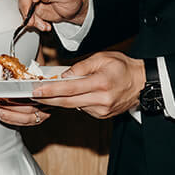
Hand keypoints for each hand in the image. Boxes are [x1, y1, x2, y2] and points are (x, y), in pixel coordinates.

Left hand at [0, 51, 144, 122]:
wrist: (142, 83)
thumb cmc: (122, 67)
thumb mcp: (102, 58)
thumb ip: (81, 67)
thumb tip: (63, 75)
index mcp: (100, 83)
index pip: (69, 89)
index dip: (51, 91)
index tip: (36, 91)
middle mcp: (101, 100)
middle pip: (67, 102)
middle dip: (48, 99)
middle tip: (32, 96)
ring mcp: (102, 110)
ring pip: (73, 106)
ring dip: (60, 100)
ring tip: (48, 93)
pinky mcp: (102, 115)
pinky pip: (82, 108)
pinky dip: (74, 102)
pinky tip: (74, 95)